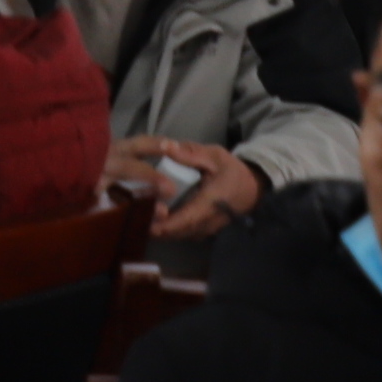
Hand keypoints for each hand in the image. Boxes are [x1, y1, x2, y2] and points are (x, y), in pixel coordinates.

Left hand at [113, 135, 260, 240]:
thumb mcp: (214, 156)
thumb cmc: (231, 171)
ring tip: (136, 215)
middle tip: (129, 214)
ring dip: (158, 229)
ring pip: (176, 235)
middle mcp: (205, 223)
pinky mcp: (201, 231)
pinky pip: (181, 234)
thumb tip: (167, 146)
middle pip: (174, 232)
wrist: (252, 188)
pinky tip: (151, 216)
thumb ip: (190, 153)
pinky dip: (166, 228)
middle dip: (153, 226)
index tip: (142, 218)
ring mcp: (204, 230)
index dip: (162, 224)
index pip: (182, 220)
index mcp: (209, 204)